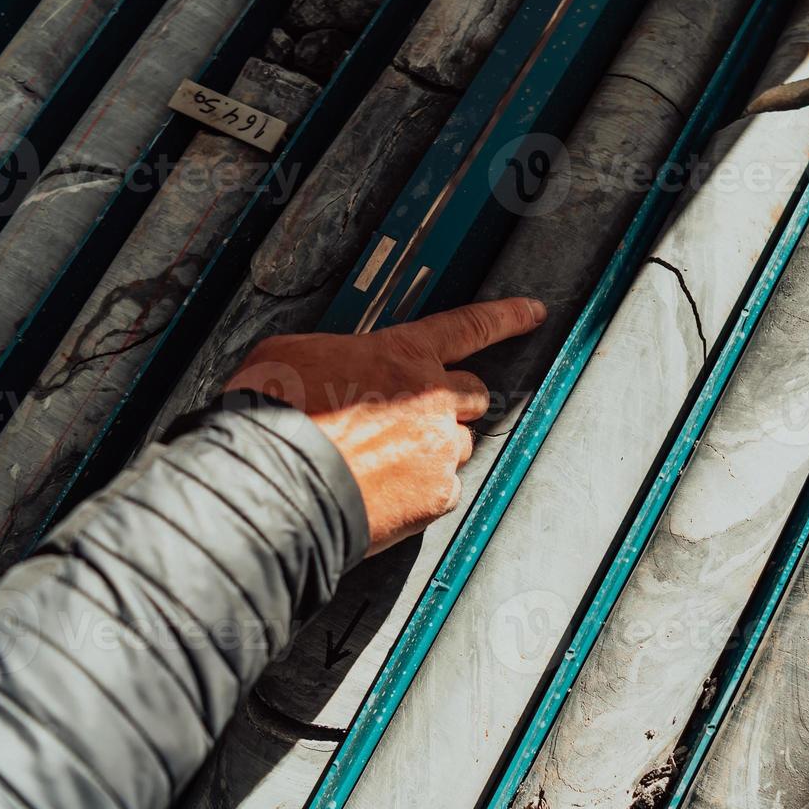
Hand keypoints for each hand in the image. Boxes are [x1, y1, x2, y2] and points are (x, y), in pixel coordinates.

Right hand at [225, 297, 545, 554]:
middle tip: (413, 420)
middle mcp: (431, 398)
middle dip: (451, 404)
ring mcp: (438, 449)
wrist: (277, 479)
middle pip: (473, 394)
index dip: (505, 317)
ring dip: (432, 451)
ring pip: (456, 446)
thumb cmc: (276, 414)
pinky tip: (383, 494)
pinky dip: (419, 494)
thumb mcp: (295, 353)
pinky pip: (441, 491)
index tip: (532, 312)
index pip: (468, 326)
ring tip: (384, 464)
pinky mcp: (436, 496)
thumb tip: (329, 366)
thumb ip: (335, 354)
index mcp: (401, 354)